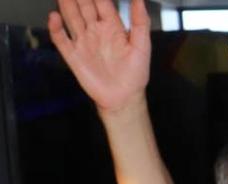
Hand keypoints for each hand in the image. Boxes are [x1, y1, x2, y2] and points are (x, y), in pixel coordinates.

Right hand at [48, 0, 150, 114]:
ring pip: (71, 18)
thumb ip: (140, 22)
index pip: (102, 3)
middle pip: (83, 6)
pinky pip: (61, 39)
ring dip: (65, 5)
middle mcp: (96, 31)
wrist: (124, 98)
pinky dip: (55, 28)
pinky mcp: (73, 55)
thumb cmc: (135, 73)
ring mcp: (83, 42)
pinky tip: (54, 17)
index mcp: (112, 27)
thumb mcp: (142, 46)